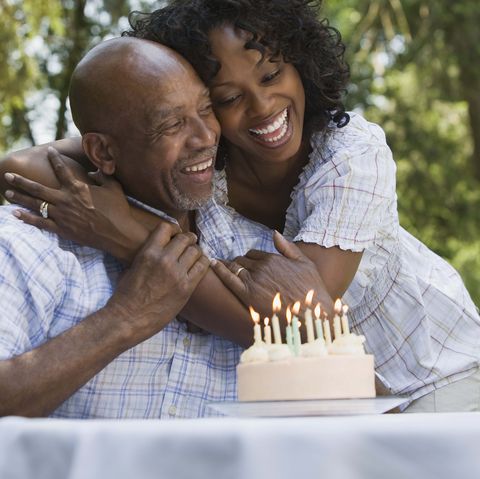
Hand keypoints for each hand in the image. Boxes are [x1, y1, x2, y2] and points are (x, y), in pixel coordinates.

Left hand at [4, 147, 147, 260]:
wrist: (118, 233)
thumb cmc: (118, 209)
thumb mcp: (114, 187)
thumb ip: (103, 175)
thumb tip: (96, 168)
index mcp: (77, 188)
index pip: (62, 169)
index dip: (54, 159)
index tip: (48, 151)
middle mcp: (65, 199)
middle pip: (37, 188)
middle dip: (21, 181)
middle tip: (8, 175)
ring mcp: (62, 215)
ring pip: (35, 204)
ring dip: (20, 198)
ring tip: (8, 193)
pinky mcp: (63, 229)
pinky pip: (40, 223)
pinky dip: (27, 218)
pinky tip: (16, 214)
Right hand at [108, 222, 210, 342]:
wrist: (128, 319)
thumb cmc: (125, 296)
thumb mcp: (131, 268)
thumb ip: (146, 257)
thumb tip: (154, 251)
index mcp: (148, 252)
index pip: (166, 227)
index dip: (173, 229)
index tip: (176, 234)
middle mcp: (164, 259)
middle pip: (185, 239)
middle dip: (188, 239)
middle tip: (190, 242)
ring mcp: (177, 273)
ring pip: (196, 251)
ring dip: (196, 251)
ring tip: (195, 255)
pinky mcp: (186, 288)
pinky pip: (202, 267)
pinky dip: (203, 263)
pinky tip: (200, 265)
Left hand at [211, 231, 332, 317]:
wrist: (312, 315)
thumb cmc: (311, 290)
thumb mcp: (305, 264)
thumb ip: (288, 248)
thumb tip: (274, 233)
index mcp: (273, 259)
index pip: (254, 254)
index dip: (251, 259)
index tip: (249, 265)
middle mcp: (261, 267)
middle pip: (242, 260)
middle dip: (239, 263)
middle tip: (237, 270)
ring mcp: (253, 281)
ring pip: (234, 267)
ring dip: (229, 266)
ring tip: (222, 267)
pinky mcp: (247, 296)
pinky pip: (228, 278)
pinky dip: (219, 269)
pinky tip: (212, 264)